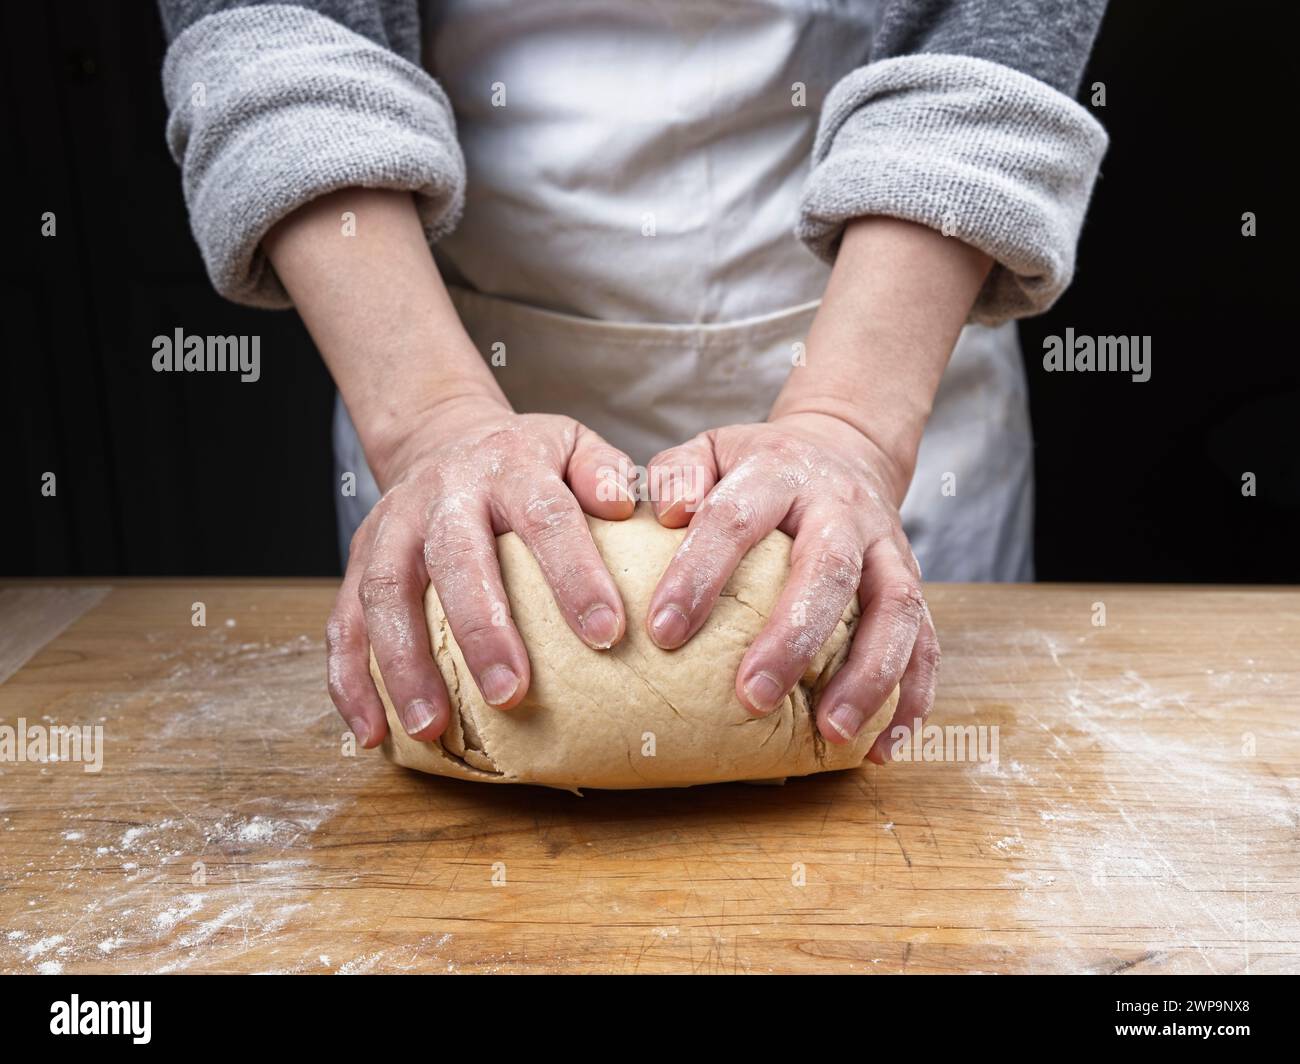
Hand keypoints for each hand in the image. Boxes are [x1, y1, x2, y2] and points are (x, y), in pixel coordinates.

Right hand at [327, 397, 635, 747]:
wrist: (441, 436)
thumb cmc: (524, 460)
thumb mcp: (572, 444)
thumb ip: (604, 471)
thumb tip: (623, 505)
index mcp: (508, 468)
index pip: (545, 516)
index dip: (574, 573)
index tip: (606, 633)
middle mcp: (443, 494)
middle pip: (455, 558)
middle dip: (482, 630)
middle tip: (512, 694)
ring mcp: (392, 526)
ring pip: (385, 592)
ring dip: (404, 664)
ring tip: (432, 727)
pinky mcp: (357, 559)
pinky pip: (343, 622)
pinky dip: (350, 681)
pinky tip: (374, 731)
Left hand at [644, 411, 936, 761]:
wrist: (844, 450)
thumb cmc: (759, 467)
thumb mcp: (712, 449)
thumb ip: (679, 475)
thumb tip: (670, 515)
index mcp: (780, 473)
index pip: (736, 519)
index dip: (700, 573)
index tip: (663, 632)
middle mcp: (842, 509)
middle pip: (828, 569)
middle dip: (793, 638)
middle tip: (751, 697)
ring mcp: (888, 547)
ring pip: (896, 610)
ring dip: (867, 676)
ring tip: (831, 734)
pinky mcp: (914, 583)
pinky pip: (927, 643)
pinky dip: (912, 699)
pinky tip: (881, 748)